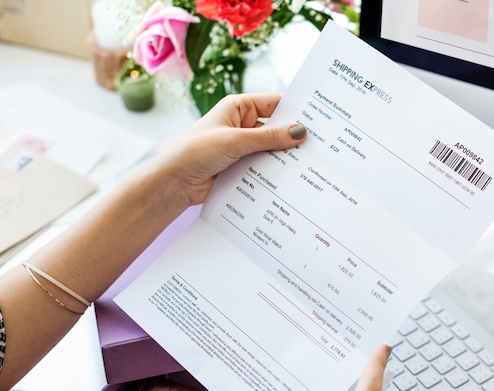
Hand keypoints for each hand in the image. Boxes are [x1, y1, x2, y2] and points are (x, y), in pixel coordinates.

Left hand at [148, 93, 306, 207]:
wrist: (173, 183)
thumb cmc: (195, 152)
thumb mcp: (234, 141)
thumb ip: (268, 138)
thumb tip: (299, 132)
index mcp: (239, 108)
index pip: (274, 104)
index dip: (296, 111)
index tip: (319, 120)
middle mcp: (242, 125)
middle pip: (276, 129)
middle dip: (293, 138)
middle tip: (320, 146)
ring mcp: (242, 148)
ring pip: (272, 150)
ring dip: (285, 158)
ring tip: (311, 166)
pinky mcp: (242, 168)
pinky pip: (264, 168)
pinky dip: (275, 173)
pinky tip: (292, 180)